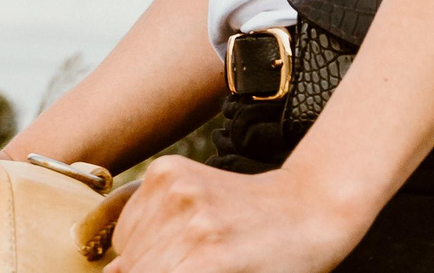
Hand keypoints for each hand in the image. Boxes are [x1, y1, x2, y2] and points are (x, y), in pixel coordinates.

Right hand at [106, 155, 369, 272]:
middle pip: (131, 268)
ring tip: (180, 256)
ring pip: (126, 246)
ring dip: (142, 258)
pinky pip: (130, 218)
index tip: (183, 269)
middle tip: (186, 264)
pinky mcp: (166, 170)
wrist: (306, 208)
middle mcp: (190, 223)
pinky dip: (140, 233)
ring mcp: (177, 190)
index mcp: (208, 263)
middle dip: (151, 271)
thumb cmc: (280, 265)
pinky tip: (173, 234)